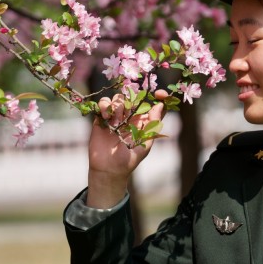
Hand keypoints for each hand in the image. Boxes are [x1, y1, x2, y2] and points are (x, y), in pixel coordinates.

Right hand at [86, 89, 167, 207]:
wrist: (108, 169)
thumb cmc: (129, 159)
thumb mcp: (146, 142)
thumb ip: (153, 123)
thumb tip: (161, 105)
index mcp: (142, 121)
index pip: (152, 103)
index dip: (157, 96)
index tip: (159, 94)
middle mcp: (129, 116)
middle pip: (132, 96)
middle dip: (131, 102)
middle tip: (127, 116)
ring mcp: (115, 116)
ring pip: (118, 98)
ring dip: (118, 106)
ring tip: (116, 121)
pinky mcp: (101, 118)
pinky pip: (104, 103)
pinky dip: (105, 105)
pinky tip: (106, 117)